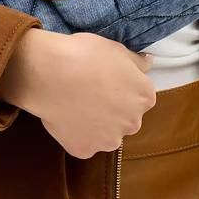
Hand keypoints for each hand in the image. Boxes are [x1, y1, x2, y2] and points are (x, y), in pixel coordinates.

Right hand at [0, 29, 157, 158]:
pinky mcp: (86, 150)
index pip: (141, 96)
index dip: (123, 87)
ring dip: (97, 124)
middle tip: (92, 91)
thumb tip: (148, 63)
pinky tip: (66, 116)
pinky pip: (84, 143)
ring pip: (107, 134)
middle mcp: (132, 122)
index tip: (108, 79)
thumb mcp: (116, 49)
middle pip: (126, 117)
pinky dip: (77, 134)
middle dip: (113, 108)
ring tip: (77, 104)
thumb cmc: (85, 55)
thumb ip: (136, 62)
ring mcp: (109, 140)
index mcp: (144, 97)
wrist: (51, 74)